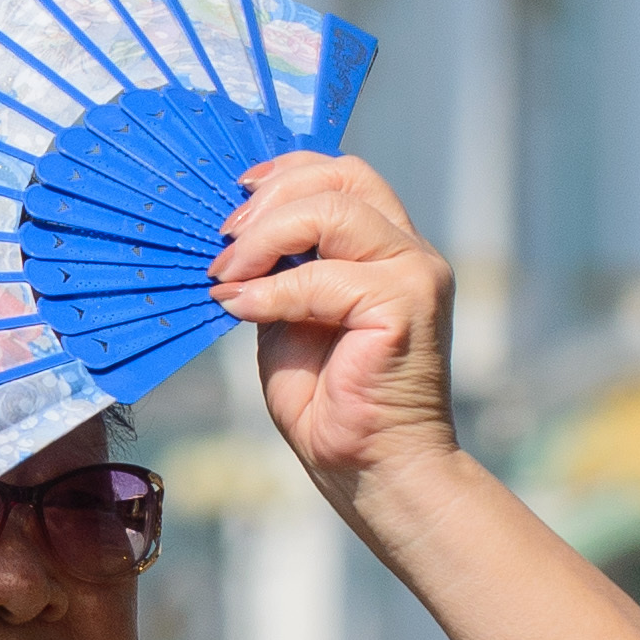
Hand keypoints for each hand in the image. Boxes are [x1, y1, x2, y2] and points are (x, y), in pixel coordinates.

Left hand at [215, 153, 459, 512]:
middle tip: (225, 241)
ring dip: (266, 238)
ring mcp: (414, 275)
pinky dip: (272, 291)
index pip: (345, 174)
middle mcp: (409, 252)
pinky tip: (245, 310)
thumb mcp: (289, 316)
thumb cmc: (330, 402)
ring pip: (334, 209)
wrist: (368, 467)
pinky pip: (323, 276)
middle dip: (272, 199)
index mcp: (386, 249)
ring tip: (228, 277)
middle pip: (344, 175)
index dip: (287, 172)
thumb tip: (233, 235)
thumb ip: (278, 270)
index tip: (238, 198)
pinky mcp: (406, 304)